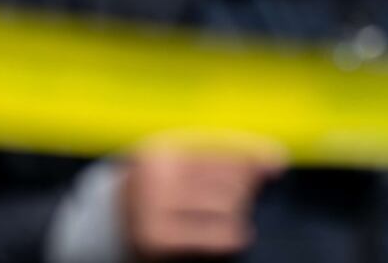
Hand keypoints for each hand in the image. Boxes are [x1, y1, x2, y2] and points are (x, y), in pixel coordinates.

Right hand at [122, 135, 282, 258]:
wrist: (111, 227)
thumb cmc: (156, 194)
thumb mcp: (181, 165)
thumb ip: (224, 158)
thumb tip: (276, 159)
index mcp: (162, 150)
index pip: (224, 151)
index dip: (255, 160)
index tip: (274, 167)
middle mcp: (157, 174)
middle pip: (231, 181)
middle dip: (241, 193)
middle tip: (227, 201)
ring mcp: (156, 207)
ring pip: (229, 207)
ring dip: (235, 215)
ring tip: (218, 218)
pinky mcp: (160, 239)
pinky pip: (221, 235)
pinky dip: (233, 237)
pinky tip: (229, 235)